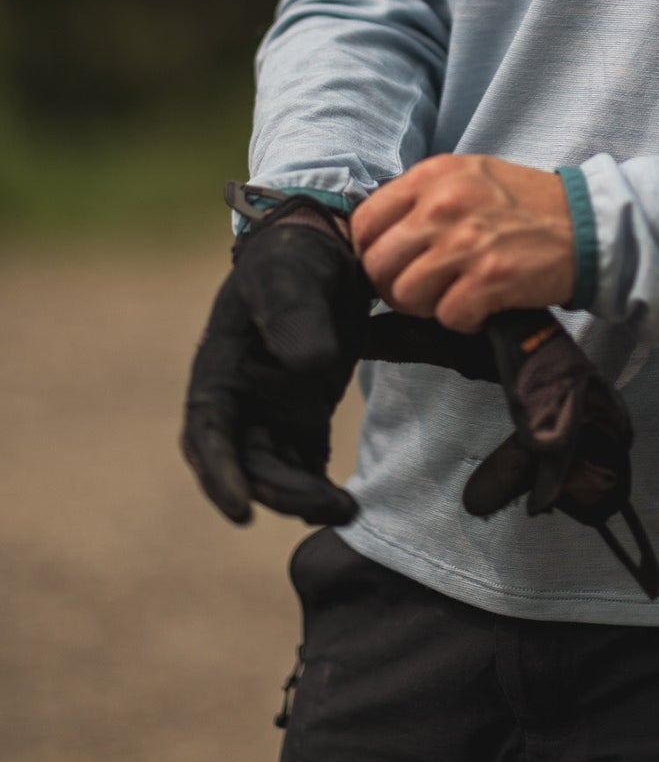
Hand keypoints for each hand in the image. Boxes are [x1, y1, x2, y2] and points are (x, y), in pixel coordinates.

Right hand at [181, 199, 372, 525]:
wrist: (325, 249)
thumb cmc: (295, 257)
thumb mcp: (291, 276)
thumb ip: (295, 314)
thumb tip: (307, 366)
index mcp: (220, 370)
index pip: (209, 433)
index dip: (219, 476)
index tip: (241, 512)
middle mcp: (239, 399)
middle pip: (247, 464)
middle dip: (279, 493)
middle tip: (326, 505)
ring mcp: (270, 410)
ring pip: (276, 472)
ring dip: (302, 497)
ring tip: (347, 508)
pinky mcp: (302, 414)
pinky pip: (303, 463)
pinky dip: (316, 487)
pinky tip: (345, 504)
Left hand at [351, 155, 574, 333]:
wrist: (587, 224)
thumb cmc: (524, 204)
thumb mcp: (468, 178)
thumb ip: (422, 199)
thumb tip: (378, 239)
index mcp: (433, 176)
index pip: (365, 222)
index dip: (372, 252)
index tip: (394, 264)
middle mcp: (442, 205)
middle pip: (378, 265)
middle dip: (394, 285)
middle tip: (425, 287)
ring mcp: (465, 242)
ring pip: (405, 295)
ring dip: (427, 306)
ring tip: (455, 295)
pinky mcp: (490, 278)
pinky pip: (447, 317)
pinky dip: (463, 320)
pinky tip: (482, 306)